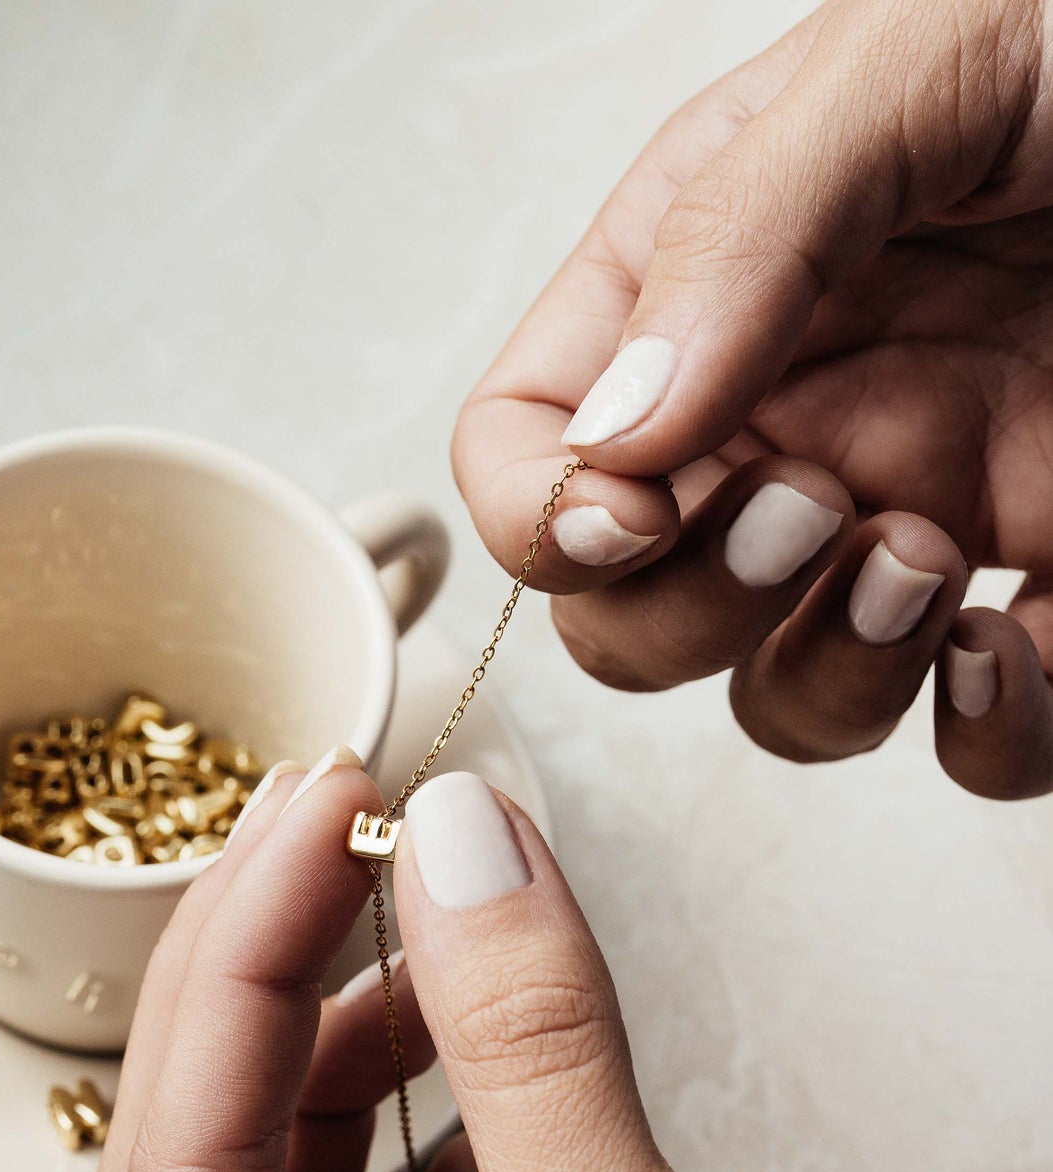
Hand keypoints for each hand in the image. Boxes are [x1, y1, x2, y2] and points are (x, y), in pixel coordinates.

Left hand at [94, 757, 1052, 1171]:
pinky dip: (457, 1103)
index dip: (236, 971)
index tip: (315, 814)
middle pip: (217, 1167)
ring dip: (364, 1036)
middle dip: (271, 987)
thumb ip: (522, 1040)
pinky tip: (499, 1027)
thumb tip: (453, 837)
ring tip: (437, 909)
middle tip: (339, 821)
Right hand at [455, 0, 1052, 798]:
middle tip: (811, 515)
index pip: (529, 442)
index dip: (539, 515)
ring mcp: (918, 511)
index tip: (632, 513)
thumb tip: (619, 436)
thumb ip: (742, 238)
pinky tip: (1011, 653)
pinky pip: (981, 739)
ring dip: (829, 677)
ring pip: (782, 700)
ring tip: (926, 558)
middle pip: (627, 614)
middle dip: (686, 612)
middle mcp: (796, 416)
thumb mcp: (913, 59)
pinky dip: (985, 741)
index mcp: (715, 282)